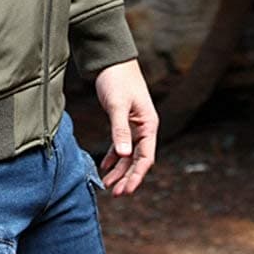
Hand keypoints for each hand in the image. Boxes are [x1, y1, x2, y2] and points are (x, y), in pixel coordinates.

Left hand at [95, 59, 158, 195]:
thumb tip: (123, 155)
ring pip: (128, 154)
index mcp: (148, 125)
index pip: (145, 158)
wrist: (111, 59)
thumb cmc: (117, 79)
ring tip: (107, 185)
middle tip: (115, 193)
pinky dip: (113, 156)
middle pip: (137, 160)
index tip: (126, 190)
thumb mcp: (117, 104)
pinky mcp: (123, 121)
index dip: (136, 176)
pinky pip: (120, 144)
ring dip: (119, 170)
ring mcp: (134, 125)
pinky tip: (105, 166)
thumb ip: (119, 129)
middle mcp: (144, 127)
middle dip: (127, 177)